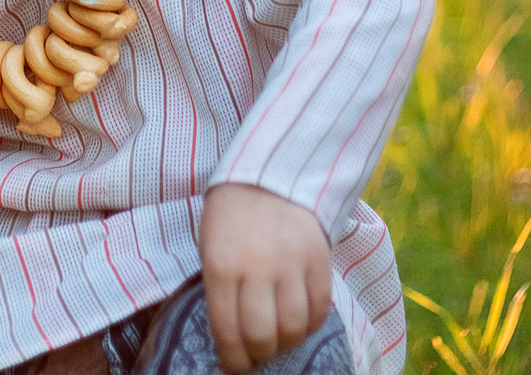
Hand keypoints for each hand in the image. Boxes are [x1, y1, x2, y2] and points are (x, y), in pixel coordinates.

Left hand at [200, 183, 330, 373]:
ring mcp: (291, 262)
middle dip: (258, 355)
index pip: (227, 330)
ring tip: (279, 340)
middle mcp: (257, 267)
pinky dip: (311, 324)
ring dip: (286, 343)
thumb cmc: (231, 216)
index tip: (233, 366)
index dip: (232, 359)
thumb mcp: (211, 248)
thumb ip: (219, 291)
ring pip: (294, 326)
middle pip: (262, 335)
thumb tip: (229, 339)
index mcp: (221, 266)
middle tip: (257, 356)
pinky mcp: (319, 257)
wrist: (268, 175)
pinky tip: (300, 322)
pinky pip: (320, 307)